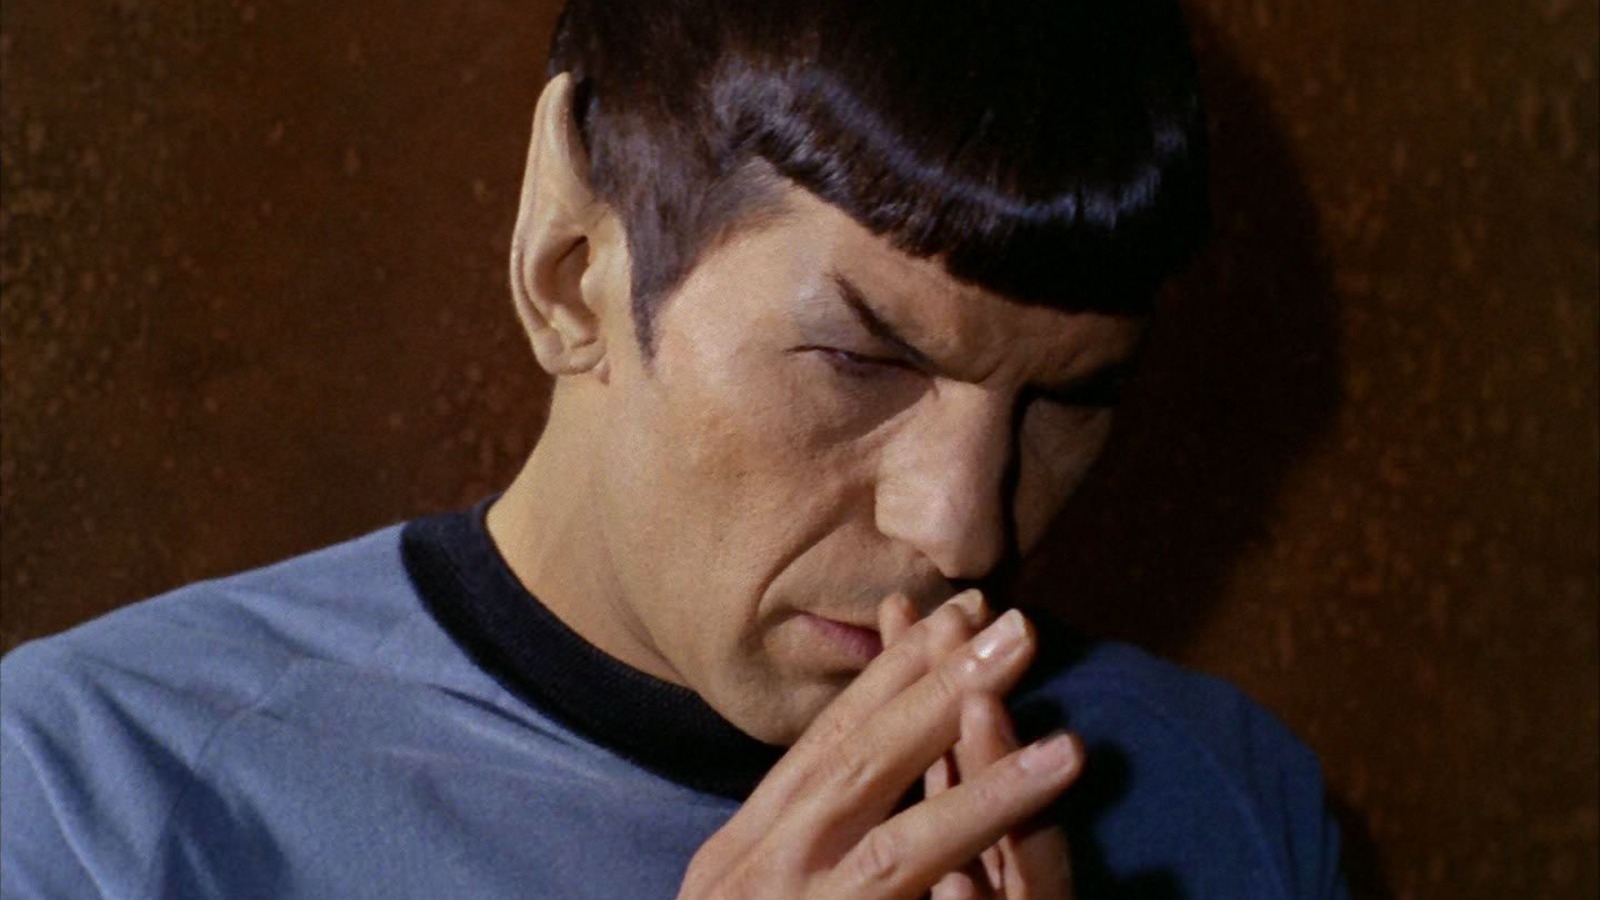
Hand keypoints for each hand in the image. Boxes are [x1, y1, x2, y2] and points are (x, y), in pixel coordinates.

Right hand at [677, 591, 1082, 898]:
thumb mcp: (746, 892)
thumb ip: (797, 839)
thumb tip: (860, 780)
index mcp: (742, 851)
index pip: (824, 745)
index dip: (891, 676)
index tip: (950, 614)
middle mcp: (755, 874)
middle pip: (856, 765)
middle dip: (937, 688)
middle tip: (1013, 624)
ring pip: (895, 843)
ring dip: (981, 783)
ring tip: (1067, 741)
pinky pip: (898, 894)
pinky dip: (966, 844)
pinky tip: (1030, 831)